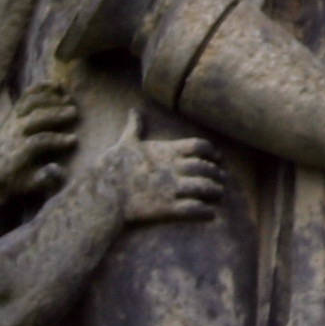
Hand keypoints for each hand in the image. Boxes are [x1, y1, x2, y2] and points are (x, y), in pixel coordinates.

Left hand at [0, 83, 79, 195]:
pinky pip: (26, 95)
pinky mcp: (15, 111)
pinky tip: (57, 86)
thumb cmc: (18, 179)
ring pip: (30, 103)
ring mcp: (13, 119)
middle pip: (34, 118)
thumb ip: (44, 179)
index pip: (37, 142)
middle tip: (74, 113)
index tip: (74, 139)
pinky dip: (41, 87)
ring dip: (50, 100)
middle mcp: (13, 133)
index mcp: (17, 153)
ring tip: (69, 100)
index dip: (55, 139)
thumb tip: (57, 169)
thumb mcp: (30, 186)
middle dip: (55, 114)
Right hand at [105, 137, 225, 224]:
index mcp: (167, 150)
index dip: (212, 153)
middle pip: (206, 168)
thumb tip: (134, 111)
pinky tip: (210, 214)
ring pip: (204, 188)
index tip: (217, 158)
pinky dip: (205, 212)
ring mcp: (172, 188)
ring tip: (218, 195)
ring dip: (215, 191)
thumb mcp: (126, 142)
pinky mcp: (167, 207)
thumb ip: (135, 127)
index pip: (200, 147)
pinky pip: (194, 209)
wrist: (102, 193)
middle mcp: (174, 167)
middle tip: (221, 179)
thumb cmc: (113, 166)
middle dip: (216, 174)